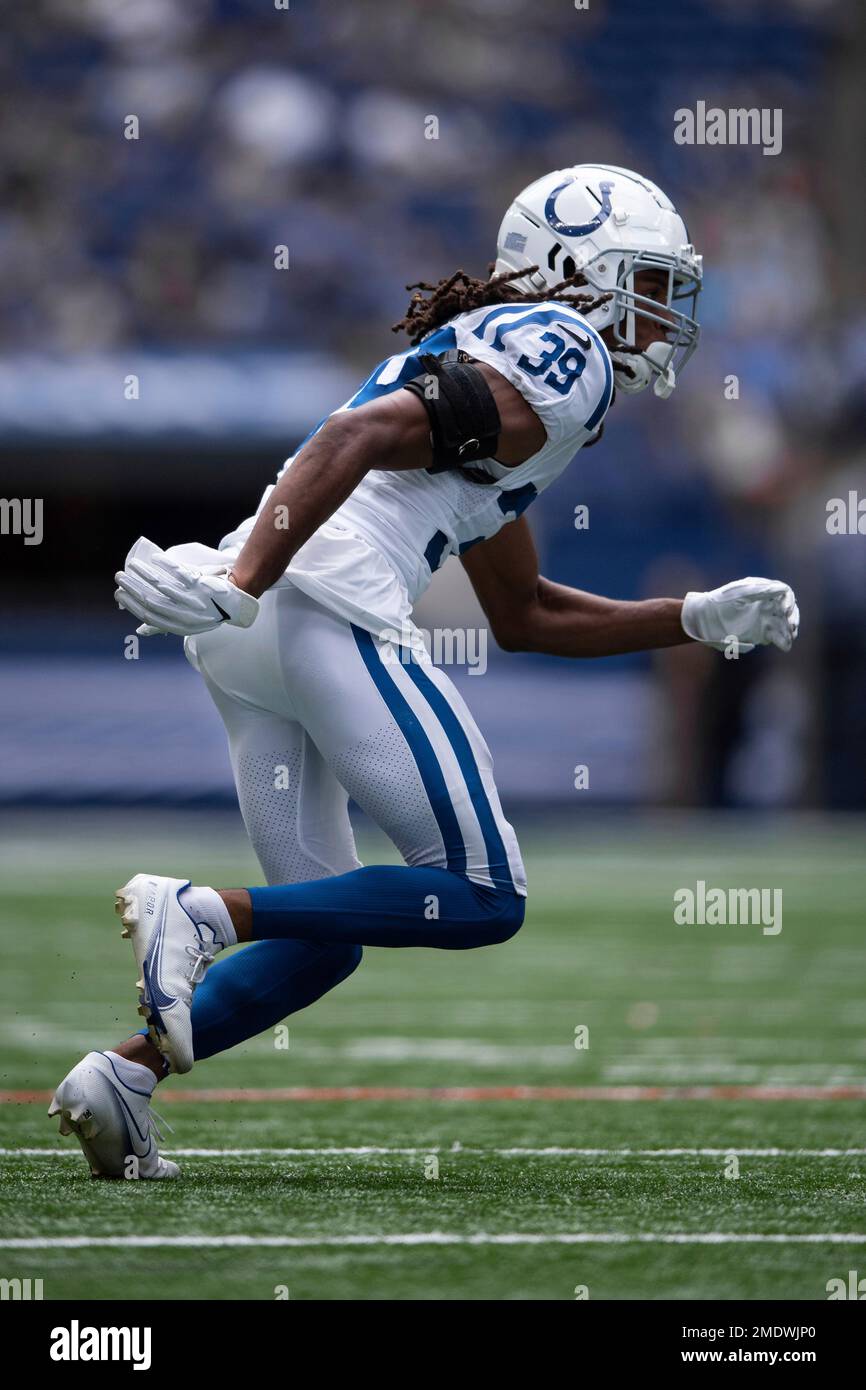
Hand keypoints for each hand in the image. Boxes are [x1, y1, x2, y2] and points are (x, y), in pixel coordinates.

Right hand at [115, 537, 258, 636]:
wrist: (235, 600)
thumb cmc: (207, 611)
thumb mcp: (187, 623)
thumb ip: (165, 625)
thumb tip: (141, 632)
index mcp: (181, 626)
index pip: (150, 616)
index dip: (132, 606)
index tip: (118, 595)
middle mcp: (186, 615)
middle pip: (153, 601)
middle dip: (133, 588)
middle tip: (119, 577)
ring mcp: (194, 599)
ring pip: (163, 586)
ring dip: (144, 574)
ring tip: (132, 565)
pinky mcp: (202, 584)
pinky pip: (179, 573)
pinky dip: (165, 565)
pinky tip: (154, 558)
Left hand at [681, 577, 798, 653]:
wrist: (703, 620)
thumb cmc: (720, 602)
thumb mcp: (740, 594)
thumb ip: (760, 591)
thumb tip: (782, 588)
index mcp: (763, 591)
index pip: (784, 593)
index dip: (789, 601)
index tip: (785, 610)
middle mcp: (766, 604)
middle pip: (788, 610)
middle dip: (793, 617)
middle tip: (792, 626)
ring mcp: (764, 619)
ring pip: (784, 624)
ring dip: (790, 630)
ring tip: (790, 637)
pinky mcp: (760, 633)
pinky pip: (776, 636)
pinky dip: (782, 641)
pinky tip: (785, 646)